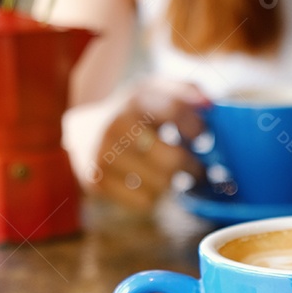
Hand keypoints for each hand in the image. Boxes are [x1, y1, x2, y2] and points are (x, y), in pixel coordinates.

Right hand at [88, 78, 206, 209]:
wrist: (82, 131)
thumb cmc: (133, 114)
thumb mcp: (155, 92)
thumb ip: (186, 91)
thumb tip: (209, 104)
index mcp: (136, 98)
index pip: (176, 110)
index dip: (197, 127)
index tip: (203, 138)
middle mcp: (117, 126)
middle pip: (173, 160)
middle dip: (193, 168)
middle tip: (197, 170)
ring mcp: (104, 154)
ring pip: (162, 185)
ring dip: (172, 183)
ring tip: (167, 174)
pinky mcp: (96, 180)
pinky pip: (144, 201)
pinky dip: (152, 196)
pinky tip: (146, 183)